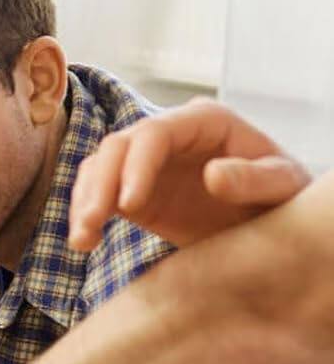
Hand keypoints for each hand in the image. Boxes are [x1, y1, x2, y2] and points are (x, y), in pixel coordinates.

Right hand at [70, 99, 308, 251]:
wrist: (265, 224)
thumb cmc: (282, 200)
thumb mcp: (283, 187)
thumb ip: (255, 179)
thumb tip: (212, 174)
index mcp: (205, 121)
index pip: (155, 133)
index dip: (136, 166)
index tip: (130, 206)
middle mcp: (170, 134)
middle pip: (117, 147)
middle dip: (99, 185)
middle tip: (92, 224)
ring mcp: (146, 161)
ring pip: (98, 167)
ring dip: (84, 202)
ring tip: (81, 240)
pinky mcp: (131, 189)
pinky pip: (97, 192)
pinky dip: (84, 214)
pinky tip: (83, 241)